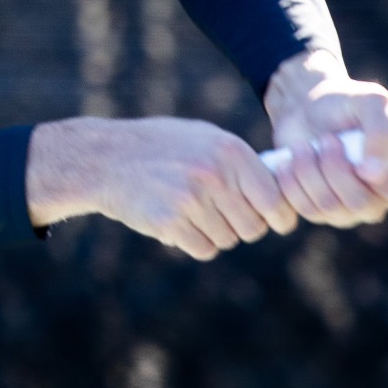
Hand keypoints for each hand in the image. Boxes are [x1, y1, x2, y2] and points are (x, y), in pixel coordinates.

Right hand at [26, 116, 299, 260]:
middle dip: (242, 227)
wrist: (106, 158)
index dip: (280, 217)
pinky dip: (195, 242)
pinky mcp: (170, 221)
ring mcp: (192, 199)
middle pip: (253, 227)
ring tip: (191, 209)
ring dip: (215, 233)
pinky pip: (204, 249)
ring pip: (227, 240)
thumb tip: (280, 193)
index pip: (275, 199)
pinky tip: (178, 222)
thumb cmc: (162, 147)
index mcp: (231, 150)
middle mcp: (215, 174)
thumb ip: (240, 163)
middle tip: (221, 214)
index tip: (277, 223)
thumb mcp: (205, 138)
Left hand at [263, 50, 387, 226]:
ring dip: (311, 172)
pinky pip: (308, 211)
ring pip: (332, 209)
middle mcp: (383, 196)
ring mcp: (353, 209)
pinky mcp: (323, 212)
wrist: (306, 108)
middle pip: (365, 206)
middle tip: (327, 139)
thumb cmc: (346, 102)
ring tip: (304, 146)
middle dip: (338, 170)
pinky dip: (293, 183)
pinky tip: (290, 161)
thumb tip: (374, 175)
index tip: (367, 165)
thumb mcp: (370, 101)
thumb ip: (382, 131)